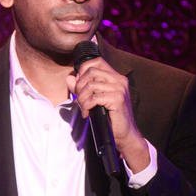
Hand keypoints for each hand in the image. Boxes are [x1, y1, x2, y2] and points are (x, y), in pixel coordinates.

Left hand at [66, 57, 149, 171]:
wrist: (125, 135)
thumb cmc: (110, 118)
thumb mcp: (95, 100)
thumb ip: (82, 88)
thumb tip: (69, 78)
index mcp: (116, 77)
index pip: (97, 61)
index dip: (83, 70)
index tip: (80, 85)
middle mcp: (119, 80)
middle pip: (91, 72)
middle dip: (80, 86)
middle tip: (79, 100)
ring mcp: (119, 89)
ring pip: (91, 85)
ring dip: (82, 98)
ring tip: (84, 108)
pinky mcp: (117, 99)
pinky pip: (94, 98)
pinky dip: (86, 106)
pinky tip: (87, 114)